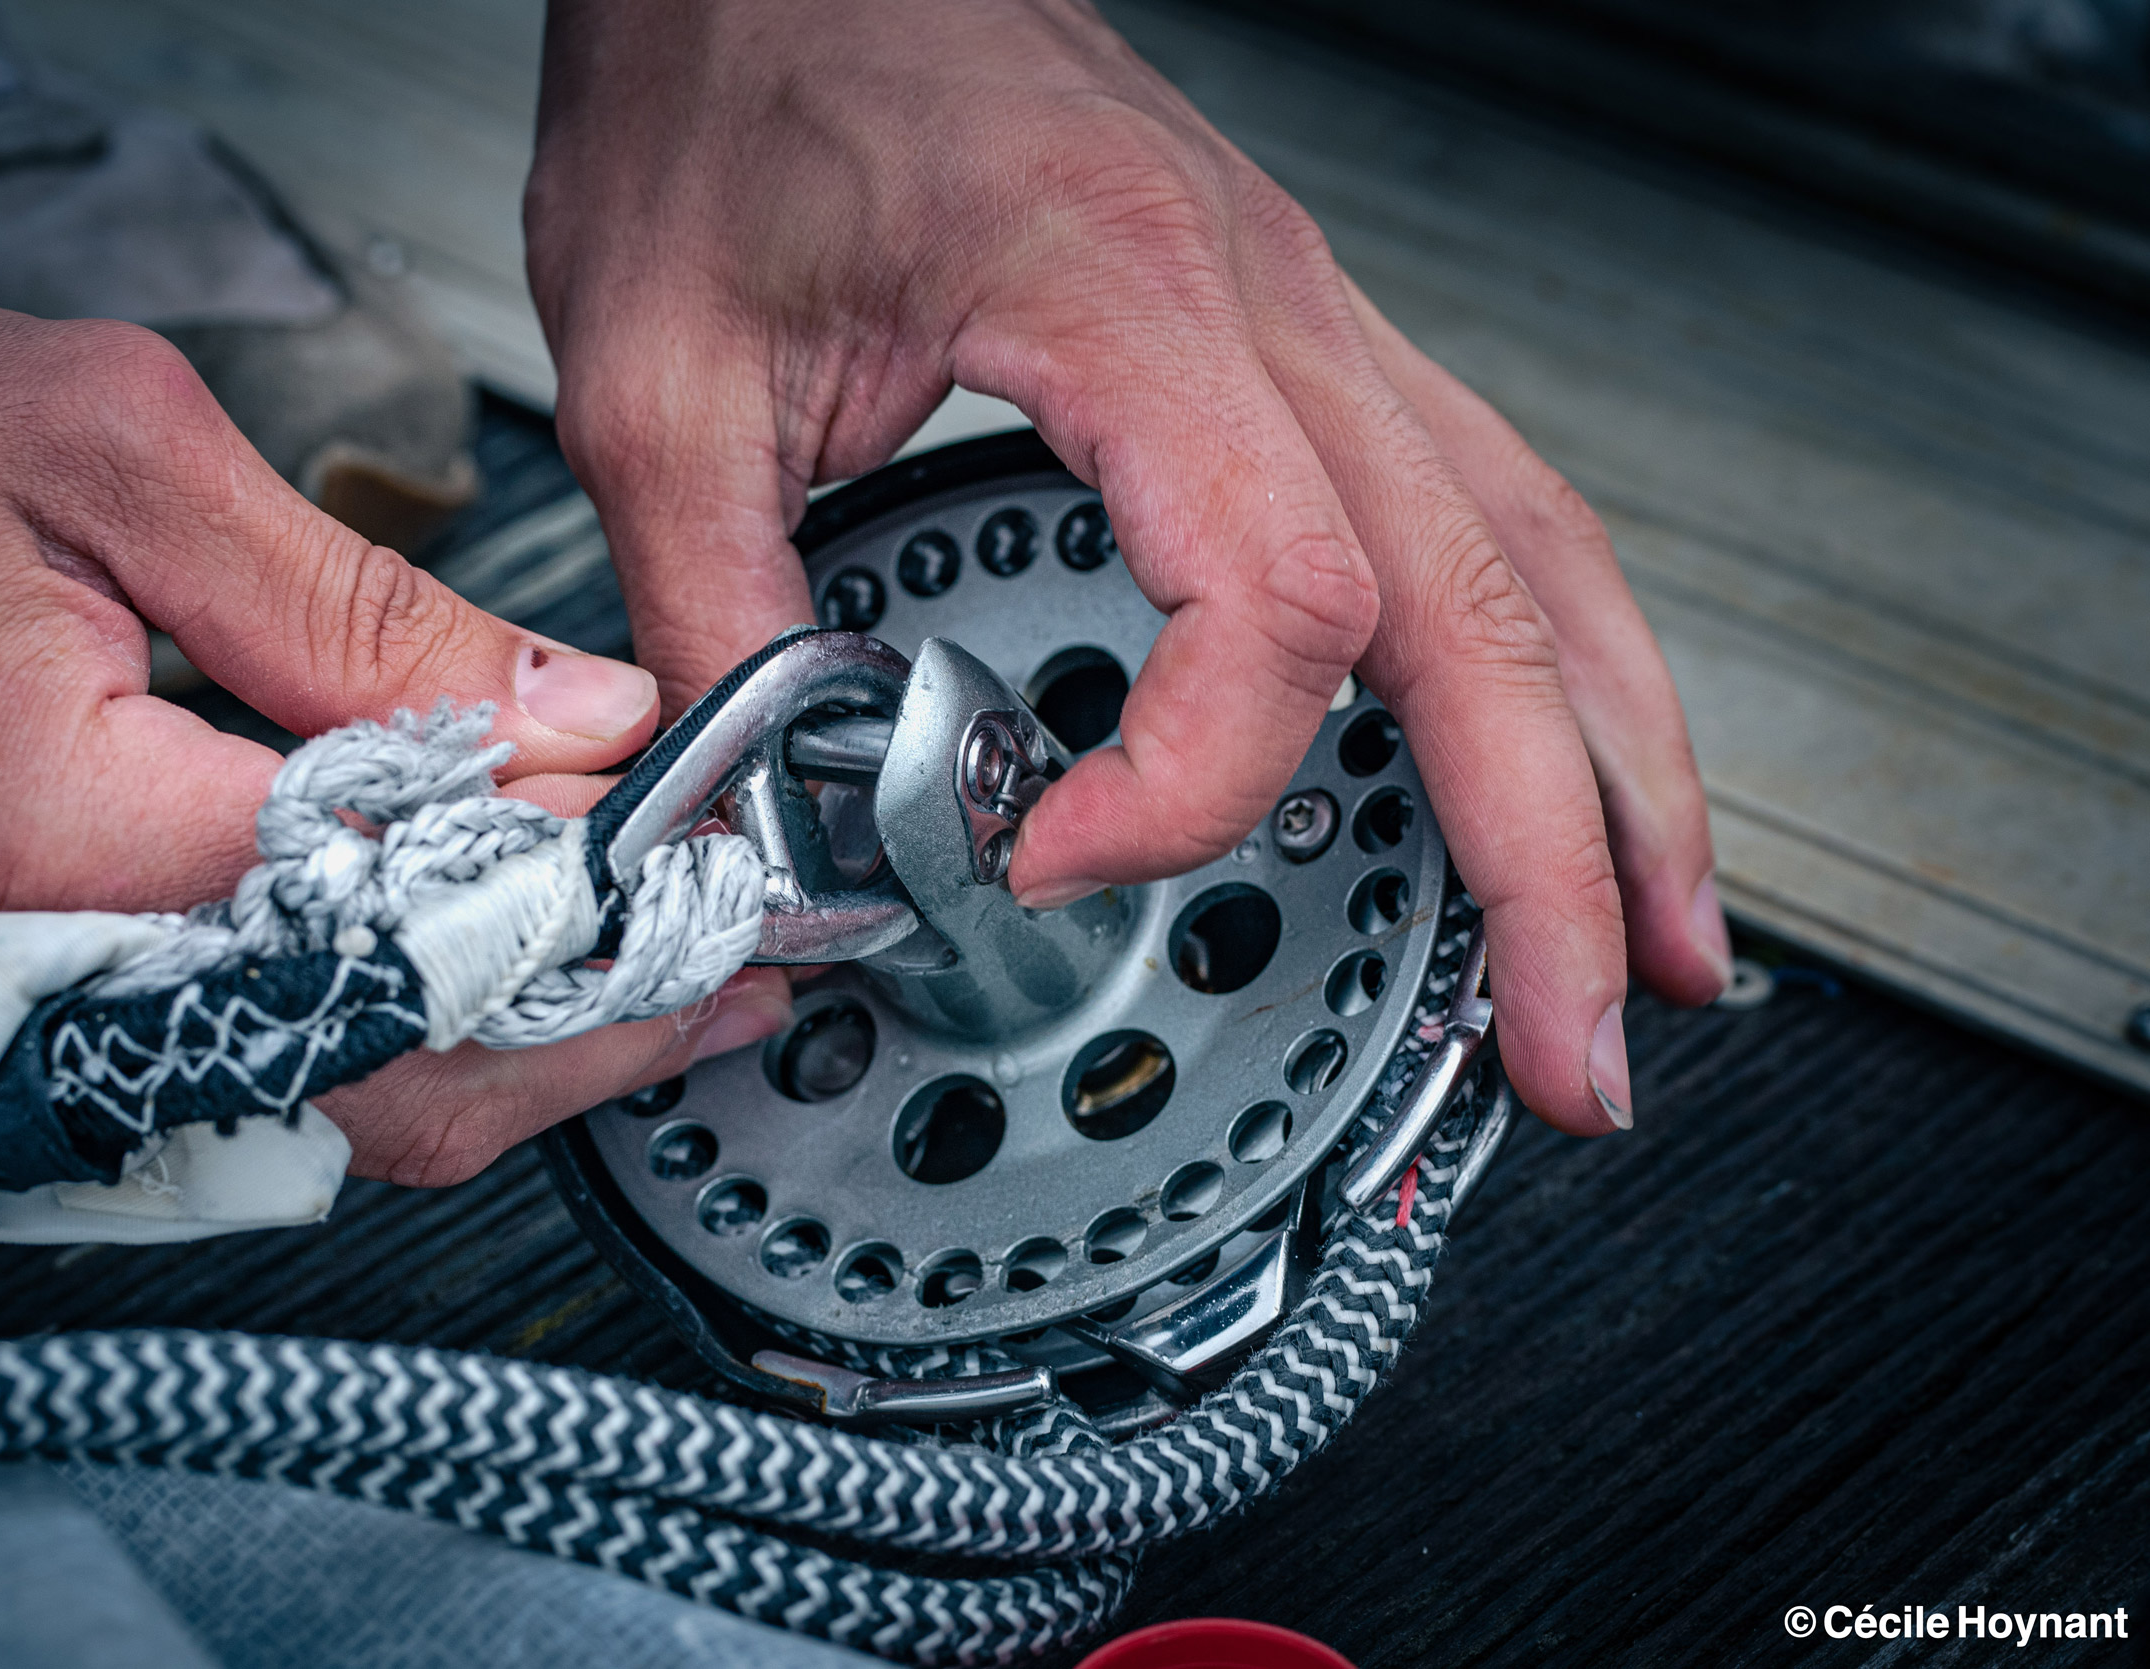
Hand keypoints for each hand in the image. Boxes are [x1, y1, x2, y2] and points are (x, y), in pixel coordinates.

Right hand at [0, 286, 789, 1182]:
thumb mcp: (107, 452)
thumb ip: (362, 610)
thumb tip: (578, 711)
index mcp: (66, 831)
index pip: (426, 918)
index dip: (605, 900)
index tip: (719, 861)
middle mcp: (43, 978)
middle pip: (401, 1083)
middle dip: (598, 1031)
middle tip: (730, 966)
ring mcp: (23, 1027)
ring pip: (330, 1115)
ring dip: (512, 1053)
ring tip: (644, 973)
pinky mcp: (13, 1024)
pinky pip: (243, 1080)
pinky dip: (390, 1045)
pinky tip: (476, 980)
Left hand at [527, 0, 1727, 1134]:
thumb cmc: (737, 68)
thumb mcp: (656, 364)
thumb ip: (714, 606)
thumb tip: (775, 809)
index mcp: (1122, 296)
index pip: (1276, 595)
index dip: (1190, 781)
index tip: (1052, 852)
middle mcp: (1268, 302)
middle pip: (1486, 605)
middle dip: (1549, 857)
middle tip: (1569, 1050)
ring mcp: (1310, 312)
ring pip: (1534, 554)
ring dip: (1611, 764)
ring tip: (1653, 941)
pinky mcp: (1292, 334)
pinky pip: (1480, 503)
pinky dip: (1551, 655)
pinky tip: (1568, 748)